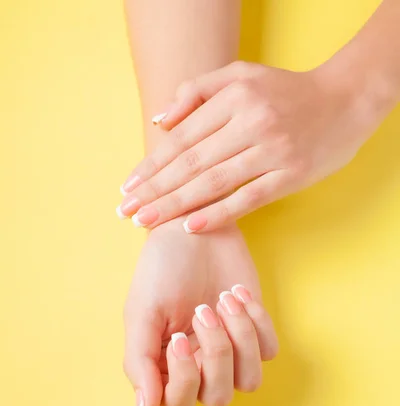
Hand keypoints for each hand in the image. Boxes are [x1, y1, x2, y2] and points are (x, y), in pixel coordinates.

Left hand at [117, 59, 377, 231]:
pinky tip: (191, 226)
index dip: (152, 165)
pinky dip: (218, 213)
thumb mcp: (242, 74)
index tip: (128, 187)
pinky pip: (248, 198)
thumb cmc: (288, 91)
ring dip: (175, 205)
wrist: (345, 100)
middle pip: (191, 163)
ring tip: (145, 222)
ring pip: (214, 183)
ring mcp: (272, 151)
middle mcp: (250, 123)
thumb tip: (161, 121)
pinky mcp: (290, 175)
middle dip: (154, 190)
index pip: (182, 138)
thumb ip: (198, 91)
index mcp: (234, 97)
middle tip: (125, 212)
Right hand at [123, 219, 277, 405]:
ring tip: (224, 299)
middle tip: (203, 309)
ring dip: (240, 339)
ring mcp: (230, 351)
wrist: (191, 229)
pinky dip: (256, 322)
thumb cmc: (160, 270)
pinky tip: (237, 293)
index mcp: (166, 369)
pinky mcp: (255, 331)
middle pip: (218, 397)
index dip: (183, 381)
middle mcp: (199, 367)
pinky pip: (270, 350)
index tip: (178, 337)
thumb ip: (139, 364)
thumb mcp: (141, 314)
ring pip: (249, 380)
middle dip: (215, 354)